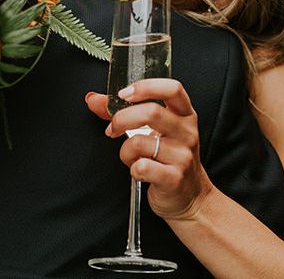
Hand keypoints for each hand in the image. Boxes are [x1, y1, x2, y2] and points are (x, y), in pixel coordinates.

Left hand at [85, 79, 213, 220]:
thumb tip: (93, 99)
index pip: (173, 89)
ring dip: (125, 150)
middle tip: (113, 128)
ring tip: (130, 156)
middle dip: (122, 118)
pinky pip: (142, 166)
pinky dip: (132, 168)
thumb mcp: (154, 130)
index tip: (124, 94)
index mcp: (184, 114)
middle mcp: (187, 132)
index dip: (146, 87)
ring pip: (140, 142)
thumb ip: (124, 111)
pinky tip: (139, 170)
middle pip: (152, 112)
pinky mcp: (174, 178)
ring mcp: (183, 156)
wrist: (189, 196)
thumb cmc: (168, 158)